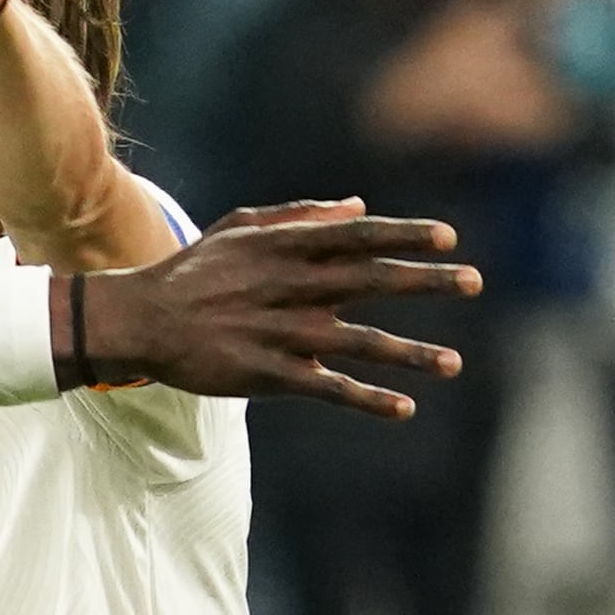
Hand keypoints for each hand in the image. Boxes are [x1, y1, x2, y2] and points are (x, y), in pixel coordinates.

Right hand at [71, 199, 482, 418]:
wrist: (141, 319)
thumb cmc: (194, 270)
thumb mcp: (240, 229)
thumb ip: (301, 216)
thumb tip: (359, 206)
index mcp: (284, 249)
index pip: (356, 236)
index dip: (403, 234)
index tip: (448, 236)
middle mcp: (289, 287)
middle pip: (370, 281)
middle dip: (425, 280)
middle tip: (473, 281)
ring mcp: (280, 332)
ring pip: (357, 341)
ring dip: (409, 352)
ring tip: (453, 363)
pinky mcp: (266, 373)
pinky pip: (326, 388)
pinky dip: (365, 397)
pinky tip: (403, 407)